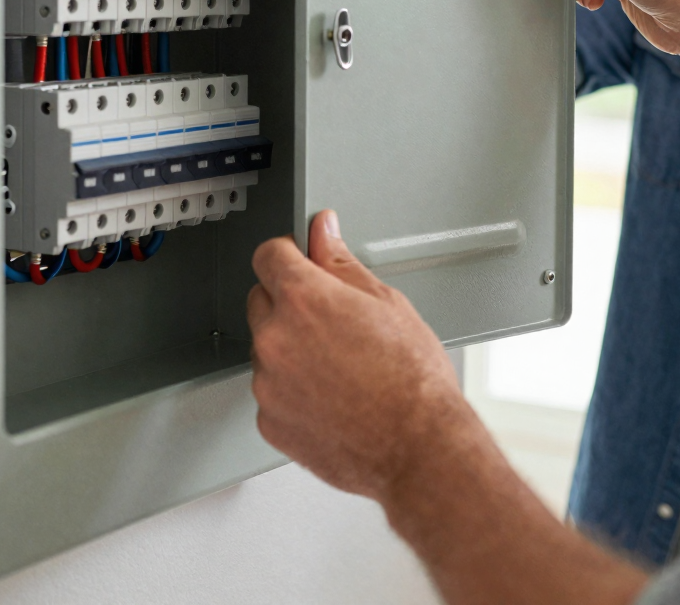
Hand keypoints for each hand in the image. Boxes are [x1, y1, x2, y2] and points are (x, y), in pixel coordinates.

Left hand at [248, 210, 476, 501]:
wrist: (419, 447)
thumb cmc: (413, 381)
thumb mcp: (387, 303)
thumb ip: (341, 263)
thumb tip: (323, 232)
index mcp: (303, 299)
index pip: (268, 254)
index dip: (289, 255)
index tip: (301, 262)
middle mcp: (276, 338)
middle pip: (261, 300)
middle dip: (289, 303)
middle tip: (334, 322)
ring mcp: (268, 384)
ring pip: (266, 349)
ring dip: (290, 349)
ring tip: (340, 367)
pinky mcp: (269, 422)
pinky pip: (271, 392)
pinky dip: (291, 391)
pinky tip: (330, 396)